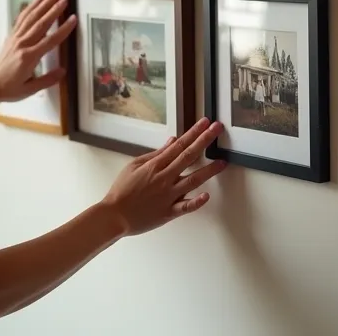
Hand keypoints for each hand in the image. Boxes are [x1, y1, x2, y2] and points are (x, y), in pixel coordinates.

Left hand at [0, 0, 76, 103]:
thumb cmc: (9, 89)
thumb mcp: (30, 89)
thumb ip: (48, 80)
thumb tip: (63, 71)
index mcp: (28, 58)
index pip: (50, 41)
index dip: (63, 29)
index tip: (72, 19)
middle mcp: (22, 44)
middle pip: (41, 22)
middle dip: (54, 7)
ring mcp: (16, 38)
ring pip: (31, 16)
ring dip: (43, 2)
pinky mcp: (12, 36)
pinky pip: (22, 18)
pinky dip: (31, 6)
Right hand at [100, 118, 227, 236]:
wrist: (114, 215)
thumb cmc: (122, 190)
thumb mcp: (134, 165)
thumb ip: (155, 154)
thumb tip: (173, 141)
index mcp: (155, 165)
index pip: (179, 145)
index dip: (194, 132)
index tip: (205, 123)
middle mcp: (164, 178)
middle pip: (188, 156)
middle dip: (204, 141)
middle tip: (218, 128)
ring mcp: (168, 195)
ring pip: (192, 180)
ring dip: (209, 170)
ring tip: (223, 162)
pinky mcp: (168, 212)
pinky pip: (185, 207)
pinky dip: (196, 202)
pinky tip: (207, 196)